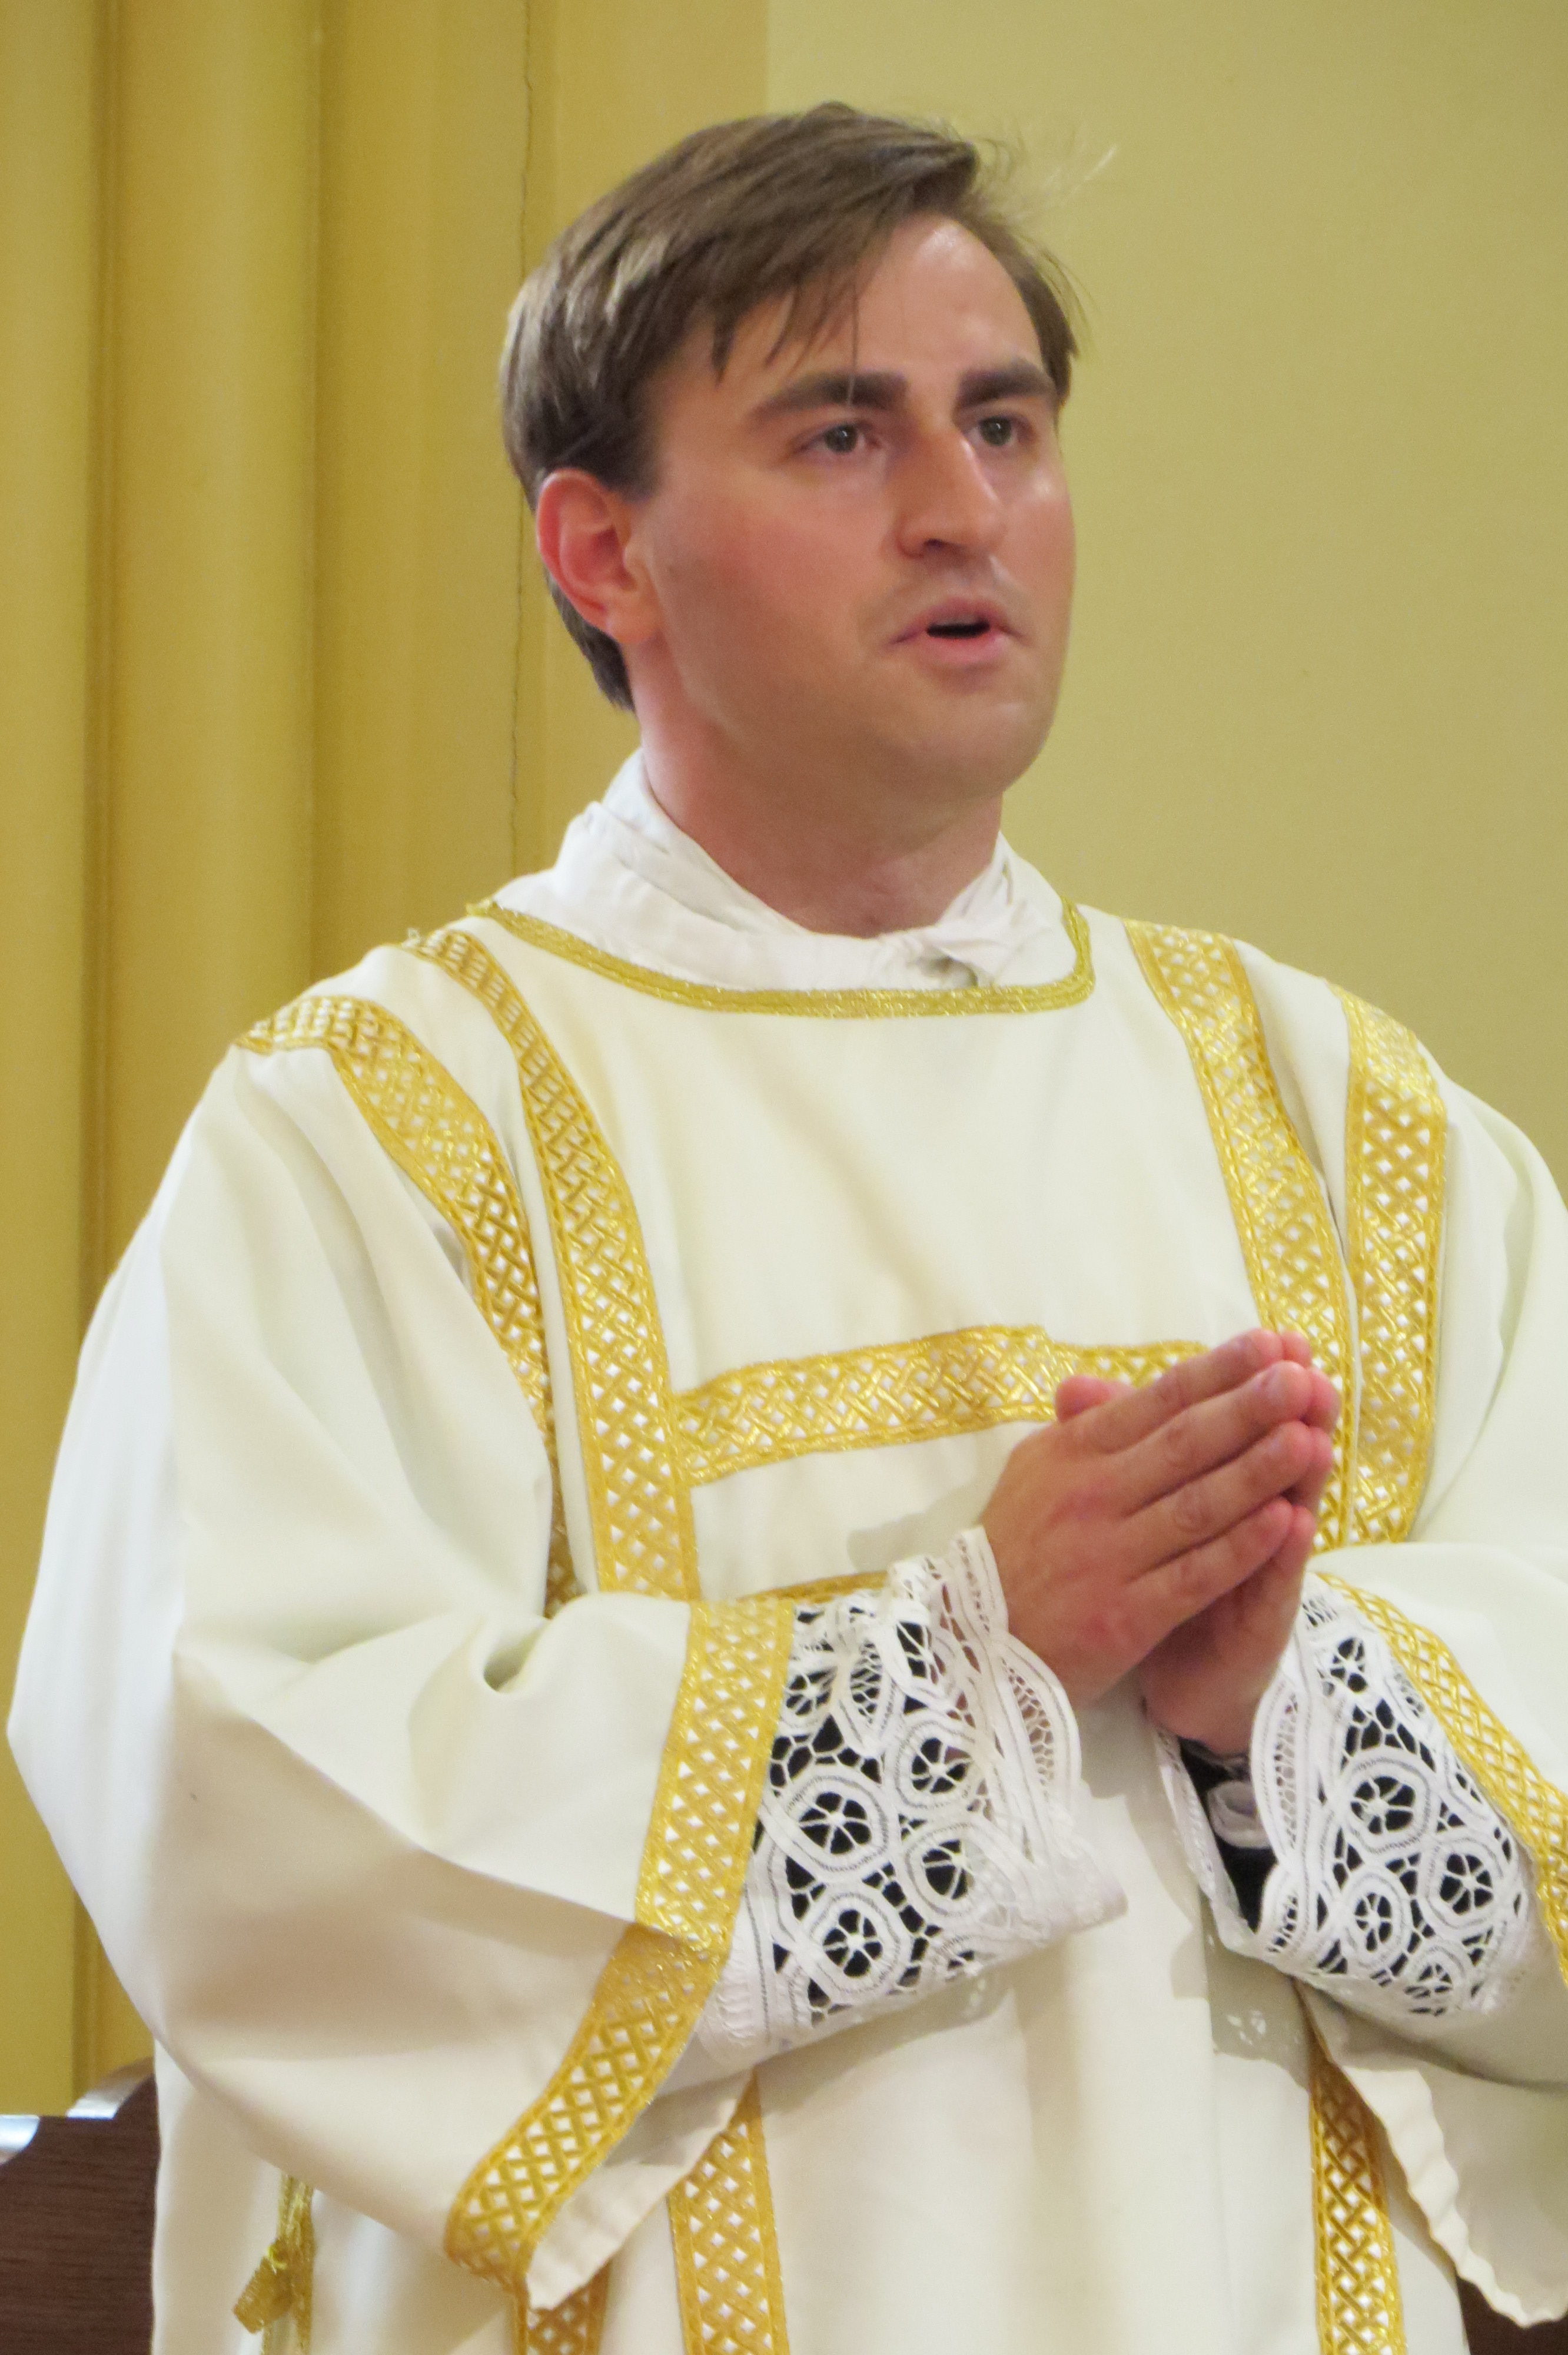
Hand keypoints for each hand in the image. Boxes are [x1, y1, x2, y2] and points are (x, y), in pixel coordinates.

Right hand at [980, 1331, 1338, 1724]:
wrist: (972, 1644)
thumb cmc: (1016, 1549)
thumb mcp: (1034, 1473)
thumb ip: (1081, 1428)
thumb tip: (1107, 1379)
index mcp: (1070, 1454)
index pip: (1154, 1402)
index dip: (1215, 1371)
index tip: (1268, 1344)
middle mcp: (1089, 1496)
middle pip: (1182, 1444)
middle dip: (1247, 1408)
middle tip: (1300, 1377)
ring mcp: (1107, 1556)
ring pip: (1196, 1506)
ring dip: (1256, 1471)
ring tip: (1308, 1438)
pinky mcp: (1123, 1616)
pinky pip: (1193, 1576)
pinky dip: (1240, 1549)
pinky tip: (1284, 1524)